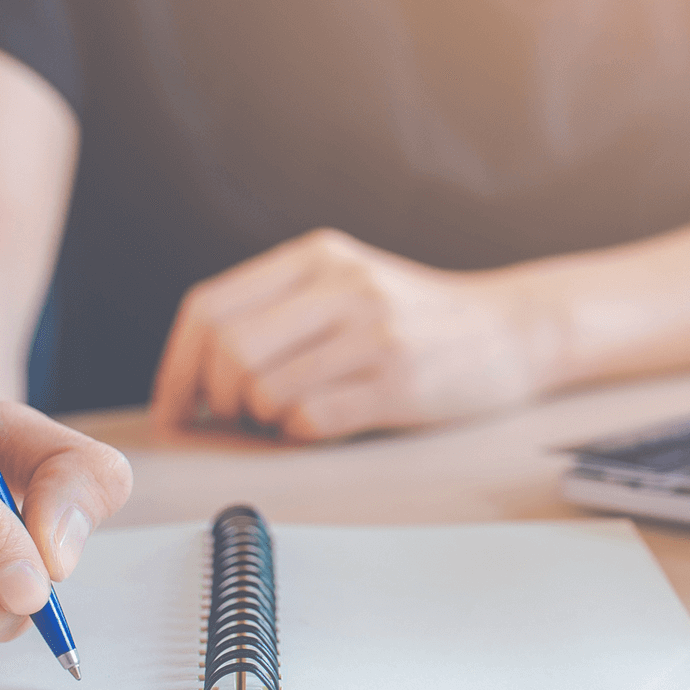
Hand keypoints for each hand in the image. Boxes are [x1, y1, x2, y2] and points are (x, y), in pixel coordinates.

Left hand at [151, 228, 557, 439]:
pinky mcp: (398, 381)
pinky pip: (311, 421)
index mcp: (317, 256)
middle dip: (219, 398)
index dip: (177, 366)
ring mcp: (372, 332)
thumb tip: (196, 372)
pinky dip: (300, 433)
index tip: (176, 406)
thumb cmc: (420, 318)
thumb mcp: (348, 283)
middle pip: (229, 350)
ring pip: (265, 390)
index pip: (210, 307)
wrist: (512, 330)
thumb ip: (282, 307)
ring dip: (263, 420)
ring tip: (290, 415)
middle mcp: (342, 285)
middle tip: (239, 417)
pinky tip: (324, 422)